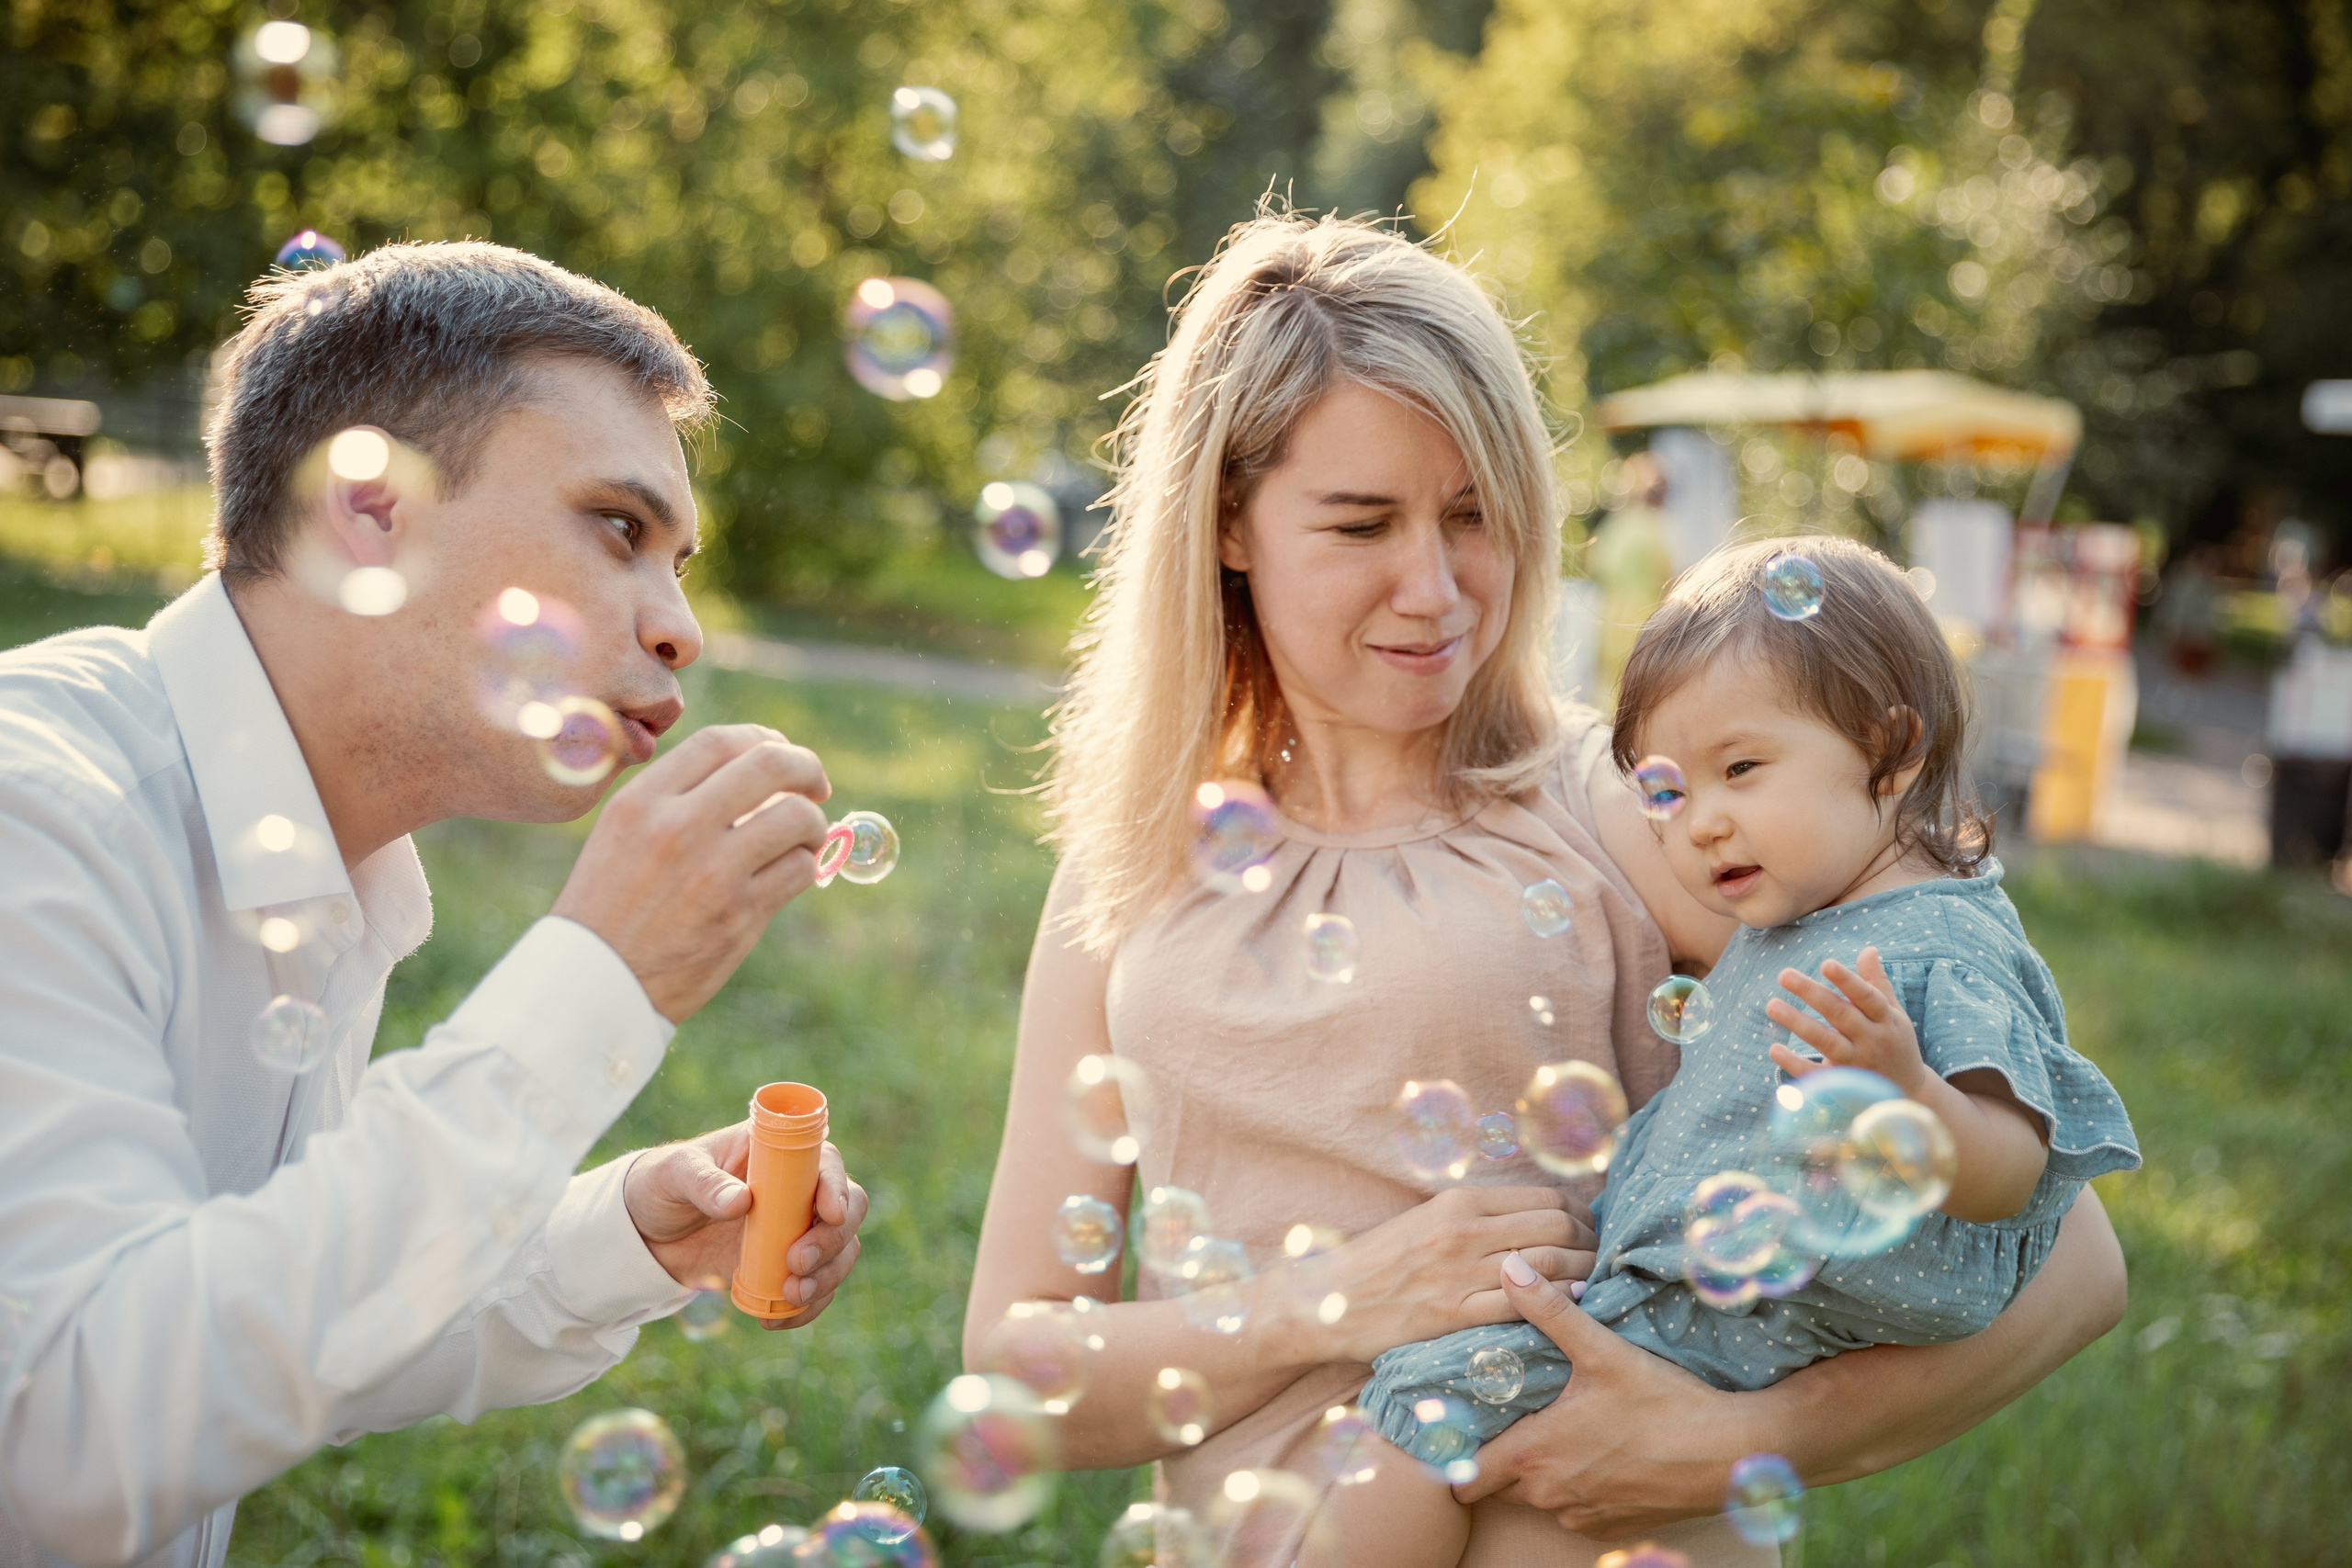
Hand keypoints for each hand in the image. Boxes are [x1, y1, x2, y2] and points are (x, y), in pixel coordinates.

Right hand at [553, 724, 831, 1021]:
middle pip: (769, 766)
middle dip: (806, 767)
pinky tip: (795, 872)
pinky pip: (799, 869)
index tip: (779, 750)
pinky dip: (807, 865)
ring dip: (814, 823)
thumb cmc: (609, 908)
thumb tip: (753, 774)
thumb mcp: (620, 836)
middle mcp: (677, 827)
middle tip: (816, 784)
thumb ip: (675, 800)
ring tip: (806, 838)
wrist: (594, 984)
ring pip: (797, 816)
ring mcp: (712, 871)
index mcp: (641, 802)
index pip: (719, 742)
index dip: (762, 738)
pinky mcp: (739, 915)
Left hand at [624, 1123, 868, 1329]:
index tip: (830, 1214)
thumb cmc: (663, 1185)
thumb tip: (740, 1201)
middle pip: (848, 1210)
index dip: (836, 1187)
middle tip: (797, 1264)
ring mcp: (797, 1231)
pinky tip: (776, 1320)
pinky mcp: (786, 1268)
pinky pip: (816, 1289)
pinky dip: (806, 1308)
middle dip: (833, 1241)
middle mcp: (799, 1192)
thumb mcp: (674, 1174)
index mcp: (780, 1156)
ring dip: (827, 1277)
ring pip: (841, 1252)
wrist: (646, 1233)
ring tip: (791, 1295)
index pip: (827, 1163)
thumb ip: (704, 1184)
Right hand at [1292, 1186, 1593, 1363]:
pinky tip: (1568, 1310)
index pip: (1545, 1198)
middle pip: (1557, 1227)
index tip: (1591, 1229)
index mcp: (1459, 1201)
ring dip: (1584, 1275)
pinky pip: (1522, 1307)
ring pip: (1550, 1265)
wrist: (1325, 1299)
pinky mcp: (1454, 1315)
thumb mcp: (1426, 1220)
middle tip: (1602, 1258)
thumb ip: (1477, 1218)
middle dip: (1591, 1243)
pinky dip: (1556, 1306)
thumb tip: (1533, 1220)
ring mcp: (1459, 1273)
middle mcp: (1463, 1231)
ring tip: (1595, 1284)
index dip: (1581, 1213)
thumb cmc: (1378, 1261)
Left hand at [1453, 1253, 1750, 1534]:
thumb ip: (1549, 1310)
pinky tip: (1598, 1454)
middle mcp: (1548, 1494)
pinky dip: (1577, 1488)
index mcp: (1532, 1454)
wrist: (1729, 1455)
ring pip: (1537, 1498)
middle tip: (1515, 1417)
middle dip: (1499, 1457)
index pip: (1463, 1474)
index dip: (1457, 1452)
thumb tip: (1509, 1267)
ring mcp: (1579, 1516)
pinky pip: (1575, 1511)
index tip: (1464, 1426)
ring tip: (1559, 1430)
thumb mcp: (1601, 1349)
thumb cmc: (1663, 1403)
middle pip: (1498, 1484)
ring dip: (1540, 1472)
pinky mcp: (1610, 1529)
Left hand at [1765, 946, 1929, 1096]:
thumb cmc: (1895, 1044)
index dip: (1848, 981)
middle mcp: (1872, 1040)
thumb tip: (1868, 949)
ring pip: (1826, 1042)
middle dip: (1812, 994)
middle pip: (1840, 1014)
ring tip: (1771, 1005)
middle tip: (1783, 974)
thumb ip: (1877, 983)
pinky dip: (1794, 1063)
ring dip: (1798, 1023)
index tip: (1826, 964)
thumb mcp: (1893, 1014)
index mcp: (1886, 1019)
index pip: (1867, 997)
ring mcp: (1857, 1063)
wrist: (1908, 1093)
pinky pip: (1816, 1075)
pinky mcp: (1842, 1085)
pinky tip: (1774, 1049)